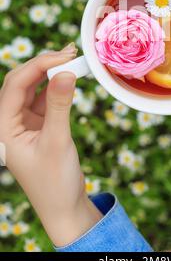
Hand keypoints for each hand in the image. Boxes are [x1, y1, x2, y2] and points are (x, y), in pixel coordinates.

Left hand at [0, 45, 101, 246]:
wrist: (64, 208)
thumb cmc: (54, 182)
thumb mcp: (57, 141)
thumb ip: (60, 105)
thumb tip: (66, 71)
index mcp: (3, 126)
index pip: (16, 84)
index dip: (39, 65)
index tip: (65, 55)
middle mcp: (10, 121)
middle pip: (23, 81)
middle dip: (45, 64)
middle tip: (71, 52)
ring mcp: (25, 122)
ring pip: (35, 88)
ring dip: (52, 73)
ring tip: (73, 58)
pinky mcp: (39, 125)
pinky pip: (47, 99)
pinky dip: (58, 87)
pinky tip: (70, 77)